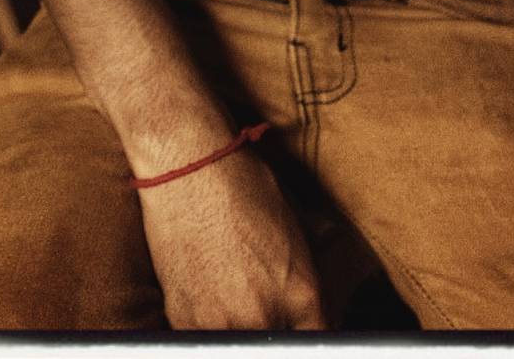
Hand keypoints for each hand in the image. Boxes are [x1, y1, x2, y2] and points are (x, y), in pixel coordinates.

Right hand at [137, 148, 325, 329]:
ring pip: (243, 345)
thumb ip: (313, 247)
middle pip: (280, 344)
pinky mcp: (184, 324)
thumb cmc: (243, 184)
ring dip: (244, 330)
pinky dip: (211, 325)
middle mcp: (264, 317)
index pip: (320, 338)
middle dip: (281, 326)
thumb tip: (330, 246)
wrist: (188, 171)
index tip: (308, 323)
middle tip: (272, 302)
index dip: (314, 328)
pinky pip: (206, 341)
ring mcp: (221, 326)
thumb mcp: (294, 214)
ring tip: (238, 296)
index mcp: (302, 291)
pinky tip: (212, 298)